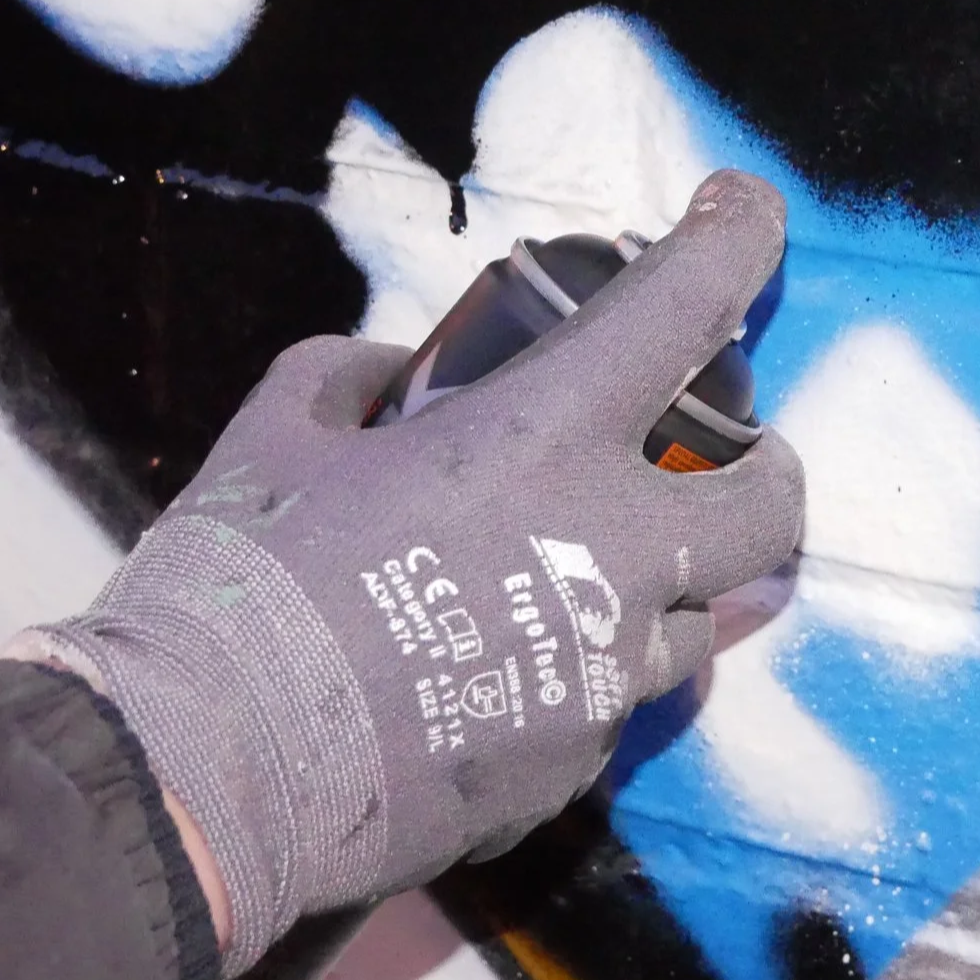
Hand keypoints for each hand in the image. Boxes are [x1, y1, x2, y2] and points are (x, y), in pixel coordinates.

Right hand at [13, 169, 804, 975]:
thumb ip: (351, 379)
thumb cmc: (243, 579)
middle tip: (722, 461)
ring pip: (696, 625)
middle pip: (768, 505)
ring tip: (585, 583)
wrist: (210, 770)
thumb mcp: (281, 434)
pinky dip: (574, 678)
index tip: (744, 209)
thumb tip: (391, 377)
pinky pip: (606, 709)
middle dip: (765, 470)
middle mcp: (608, 554)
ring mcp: (603, 674)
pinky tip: (494, 681)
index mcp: (542, 440)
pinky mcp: (573, 769)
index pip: (683, 308)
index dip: (736, 238)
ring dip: (661, 589)